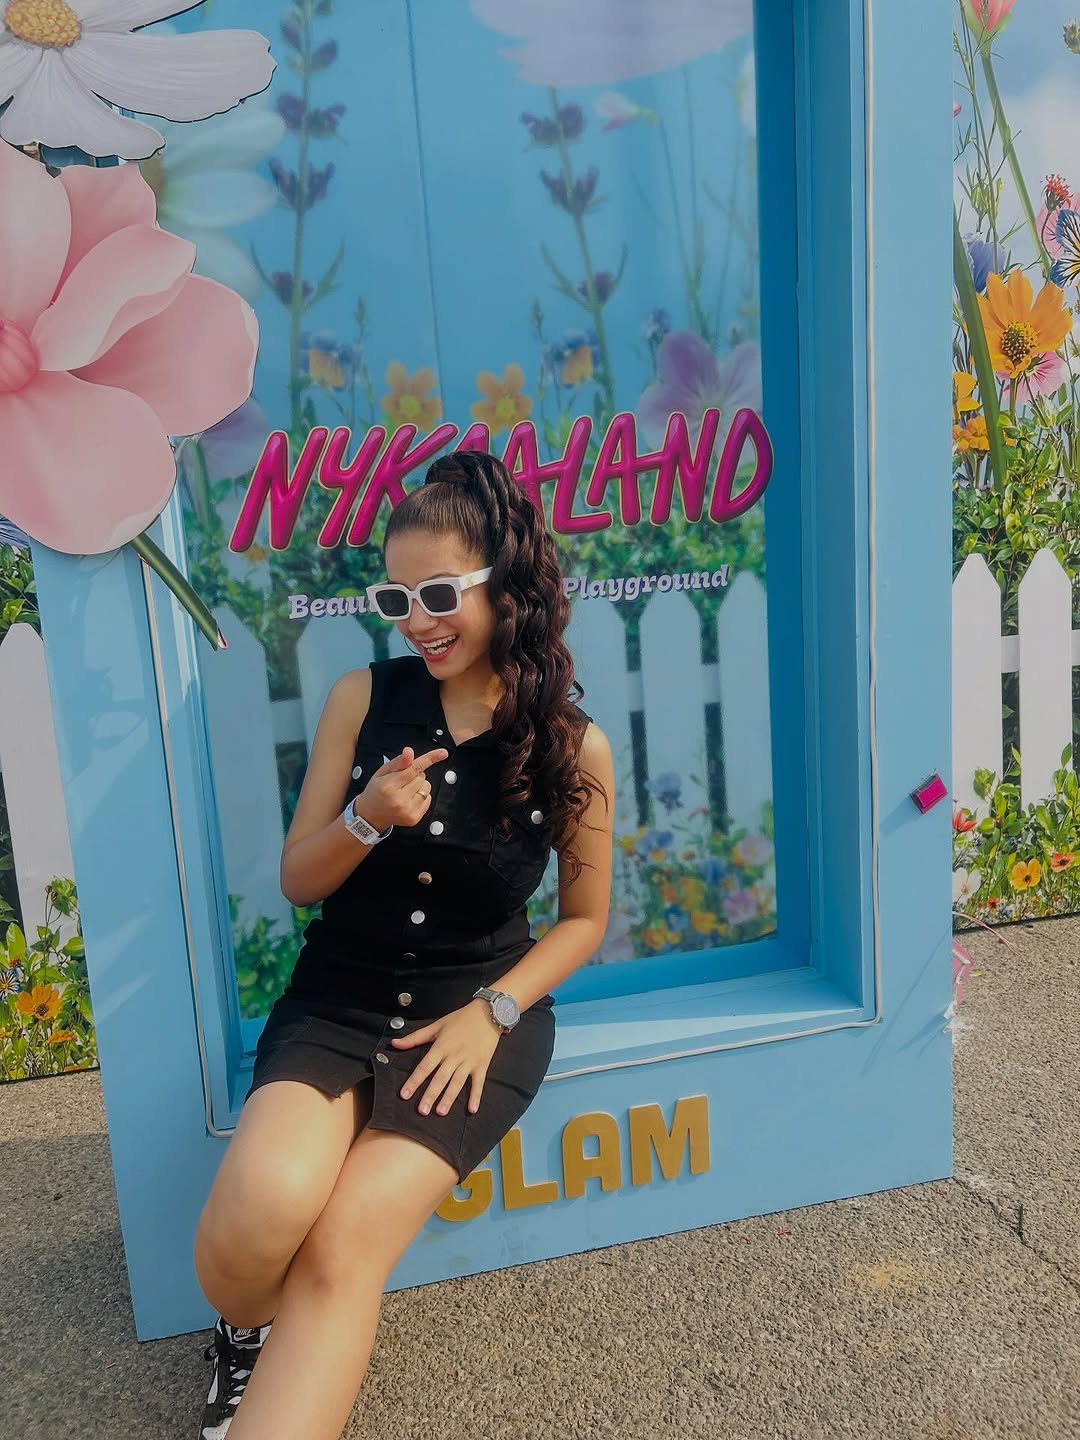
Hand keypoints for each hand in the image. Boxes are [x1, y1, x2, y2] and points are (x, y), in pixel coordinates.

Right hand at [355, 745, 447, 831]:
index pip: (413, 769)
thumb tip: (409, 752)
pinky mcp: (414, 818)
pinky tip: (408, 799)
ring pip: (427, 787)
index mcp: (389, 786)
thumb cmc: (376, 790)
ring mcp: (408, 811)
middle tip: (401, 781)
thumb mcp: (382, 772)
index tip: (443, 753)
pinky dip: (421, 796)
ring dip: (419, 785)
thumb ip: (398, 762)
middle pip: (421, 777)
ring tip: (405, 790)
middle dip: (415, 775)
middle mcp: (399, 800)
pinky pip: (428, 799)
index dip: (429, 759)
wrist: (370, 815)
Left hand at [390, 999, 501, 1115]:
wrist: (488, 1012)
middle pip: (440, 1078)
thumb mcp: (436, 1025)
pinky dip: (476, 1096)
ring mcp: (469, 1061)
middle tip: (422, 1111)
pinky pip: (479, 1082)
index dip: (414, 1081)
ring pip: (457, 1082)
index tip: (404, 1094)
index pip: (425, 1066)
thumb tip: (394, 1043)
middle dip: (430, 1095)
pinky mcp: (482, 1064)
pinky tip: (472, 1109)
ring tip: (440, 1112)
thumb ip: (415, 1037)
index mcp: (441, 1046)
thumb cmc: (460, 1018)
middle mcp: (454, 1055)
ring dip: (449, 1098)